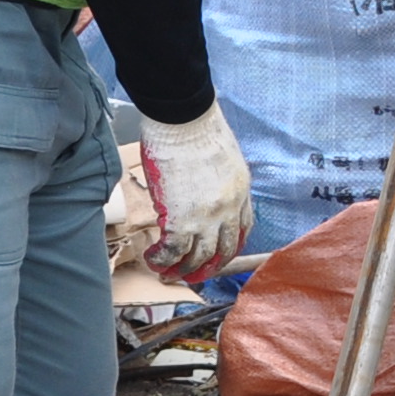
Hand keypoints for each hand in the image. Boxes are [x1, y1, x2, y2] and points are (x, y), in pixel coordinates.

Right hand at [137, 103, 254, 281]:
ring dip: (182, 270)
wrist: (184, 121)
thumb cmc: (198, 128)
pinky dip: (161, 259)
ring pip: (197, 257)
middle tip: (192, 274)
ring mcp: (206, 218)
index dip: (229, 247)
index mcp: (241, 192)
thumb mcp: (225, 158)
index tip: (219, 254)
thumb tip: (202, 191)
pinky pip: (172, 251)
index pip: (242, 230)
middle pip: (222, 250)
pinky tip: (152, 258)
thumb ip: (219, 181)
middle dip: (207, 267)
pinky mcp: (180, 220)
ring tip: (167, 273)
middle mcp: (228, 210)